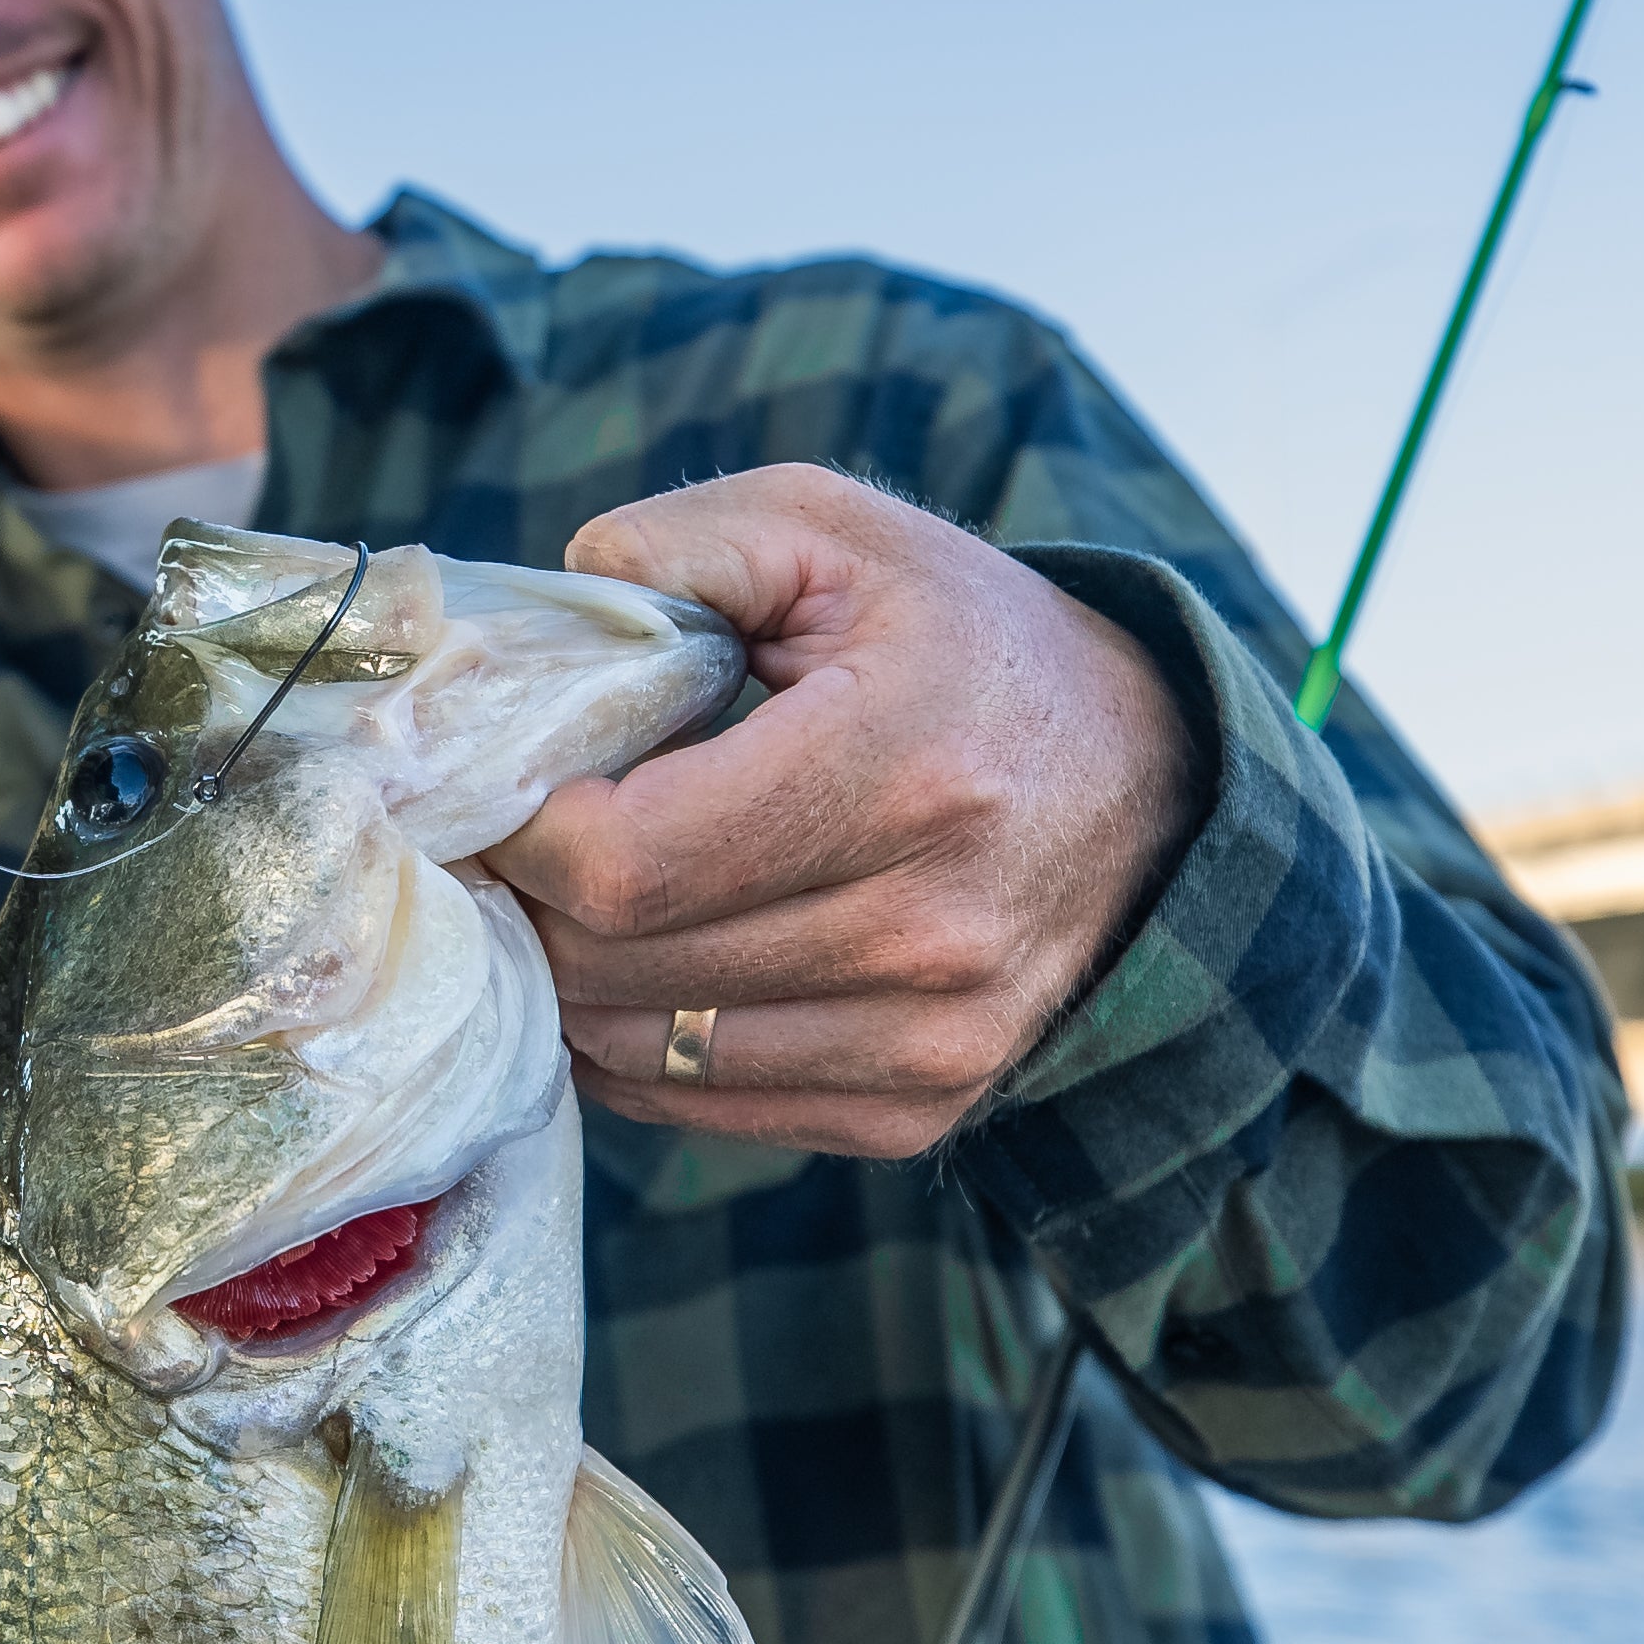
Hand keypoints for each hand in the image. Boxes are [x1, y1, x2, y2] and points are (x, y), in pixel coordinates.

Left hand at [486, 467, 1201, 1156]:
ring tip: (574, 888)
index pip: (626, 863)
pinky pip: (697, 1108)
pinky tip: (644, 958)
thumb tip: (544, 628)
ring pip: (638, 1055)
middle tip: (508, 834)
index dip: (521, 830)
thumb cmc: (965, 642)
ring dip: (570, 977)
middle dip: (527, 899)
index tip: (494, 782)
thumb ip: (681, 548)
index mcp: (900, 769)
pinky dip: (634, 1042)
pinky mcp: (918, 1111)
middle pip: (614, 969)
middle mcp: (928, 929)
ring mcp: (930, 1039)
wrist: (1149, 783)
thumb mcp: (838, 532)